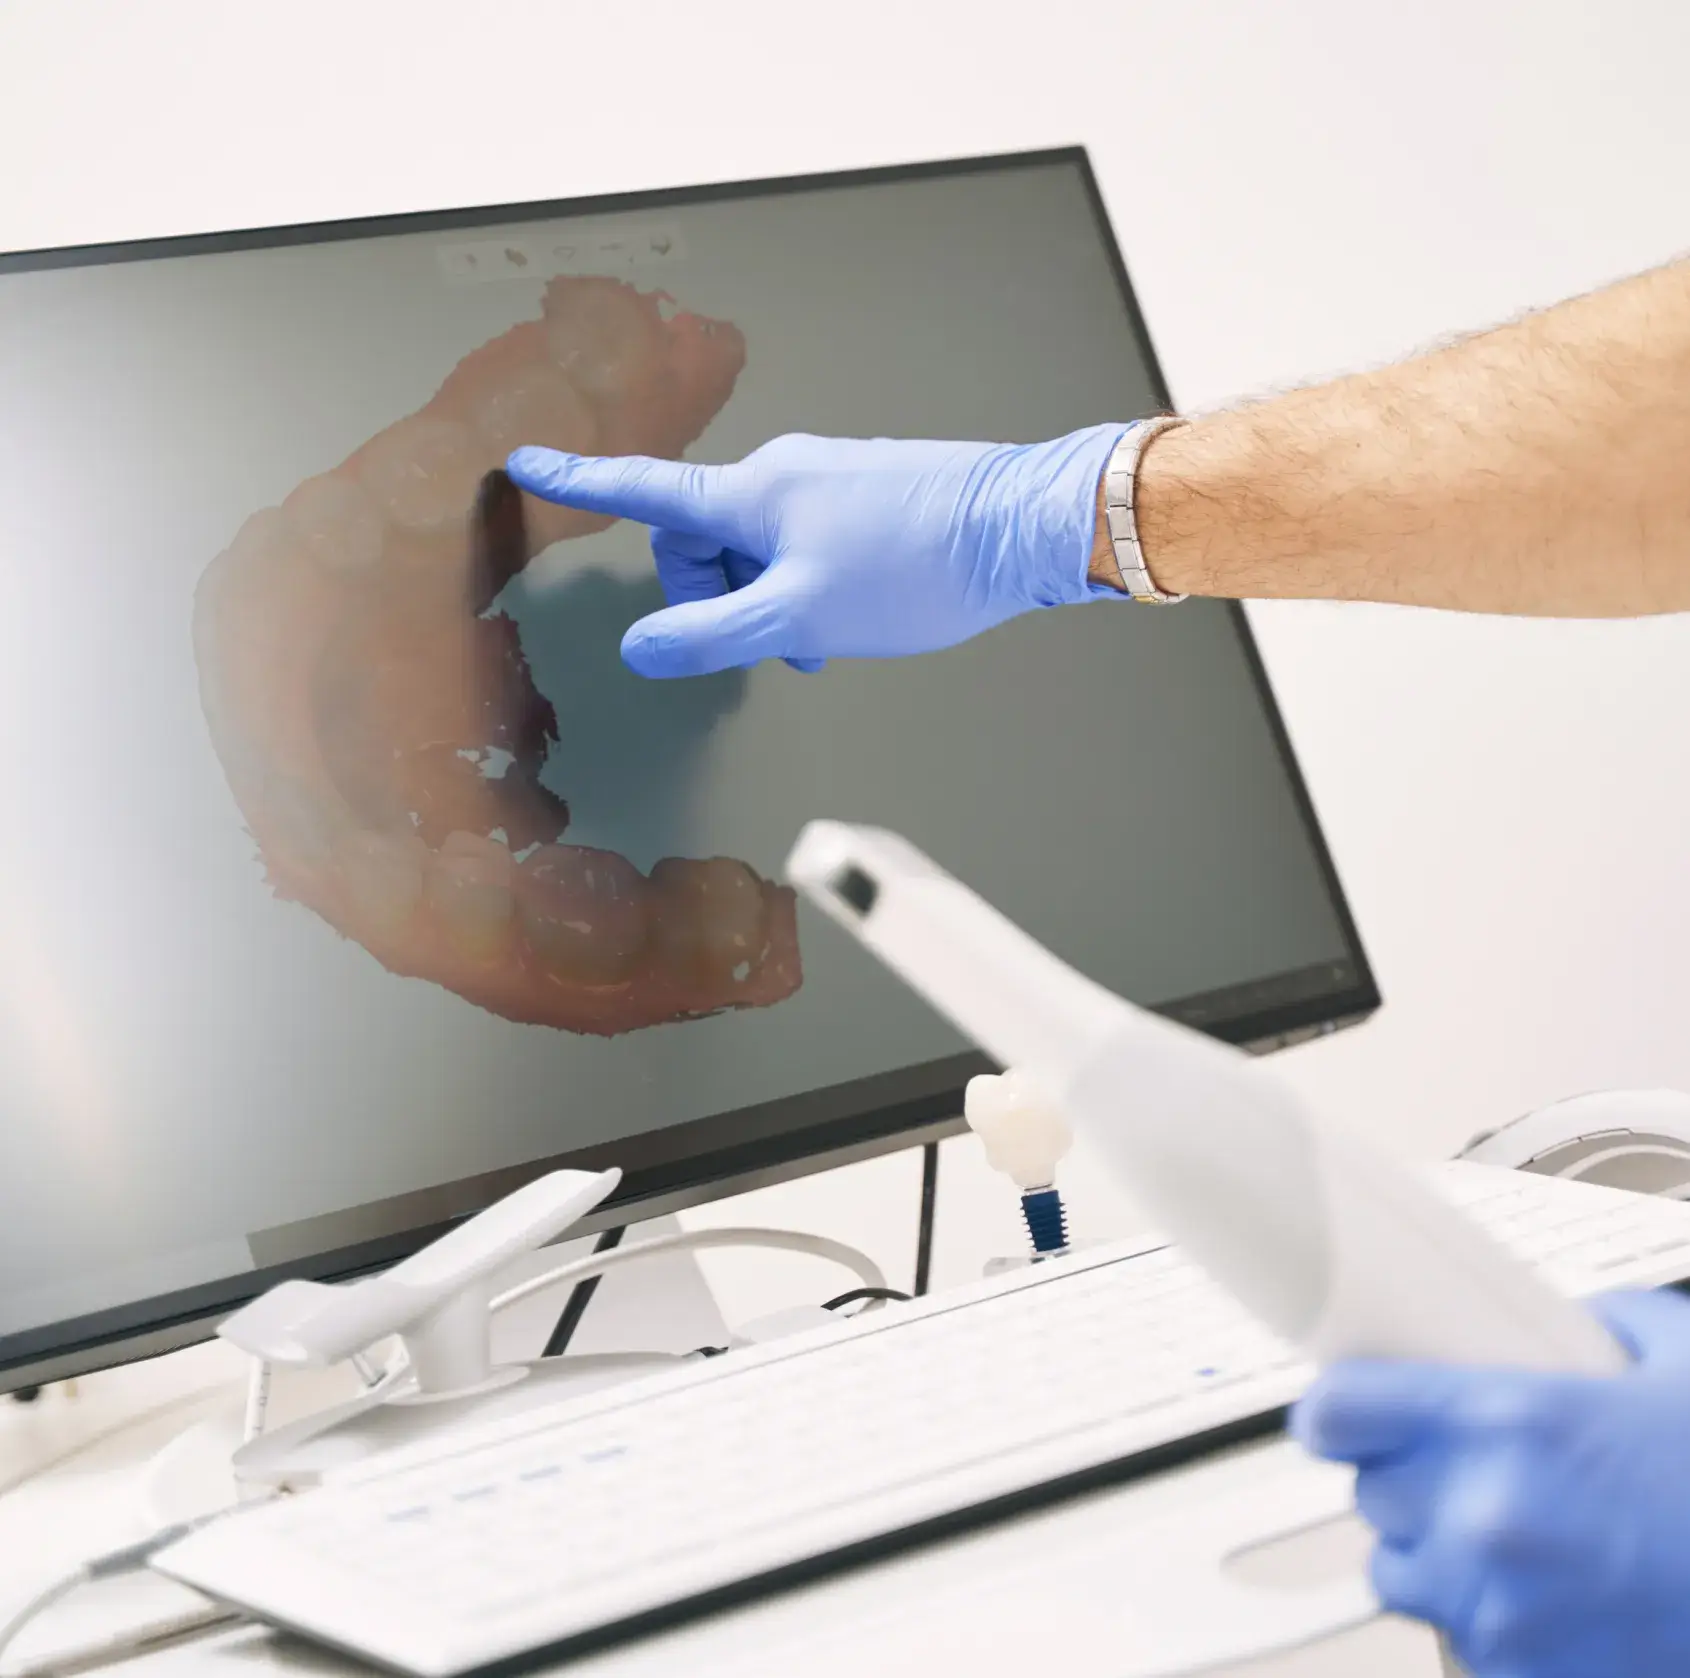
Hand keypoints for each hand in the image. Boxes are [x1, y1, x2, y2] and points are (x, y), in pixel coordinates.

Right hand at [506, 426, 1127, 677]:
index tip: (526, 461)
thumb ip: (713, 636)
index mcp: (752, 493)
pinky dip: (804, 586)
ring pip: (757, 547)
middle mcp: (782, 473)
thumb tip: (641, 648)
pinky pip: (802, 541)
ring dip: (767, 601)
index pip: (644, 487)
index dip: (580, 481)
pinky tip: (845, 620)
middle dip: (714, 595)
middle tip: (766, 645)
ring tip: (818, 644)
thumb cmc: (916, 565)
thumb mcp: (799, 618)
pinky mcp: (864, 493)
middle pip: (701, 535)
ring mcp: (826, 480)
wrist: (1021, 525)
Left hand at [1292, 1290, 1689, 1676]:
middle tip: (1463, 1464)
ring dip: (1434, 1550)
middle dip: (1407, 1474)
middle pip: (1367, 1492)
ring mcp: (1502, 1605)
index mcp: (1506, 1422)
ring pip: (1399, 1573)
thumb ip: (1597, 1328)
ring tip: (1505, 1534)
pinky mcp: (1528, 1675)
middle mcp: (1486, 1514)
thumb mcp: (1677, 1363)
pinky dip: (1488, 1616)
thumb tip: (1563, 1321)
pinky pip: (1461, 1638)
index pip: (1336, 1411)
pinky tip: (1548, 1589)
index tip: (1341, 1409)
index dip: (1335, 1408)